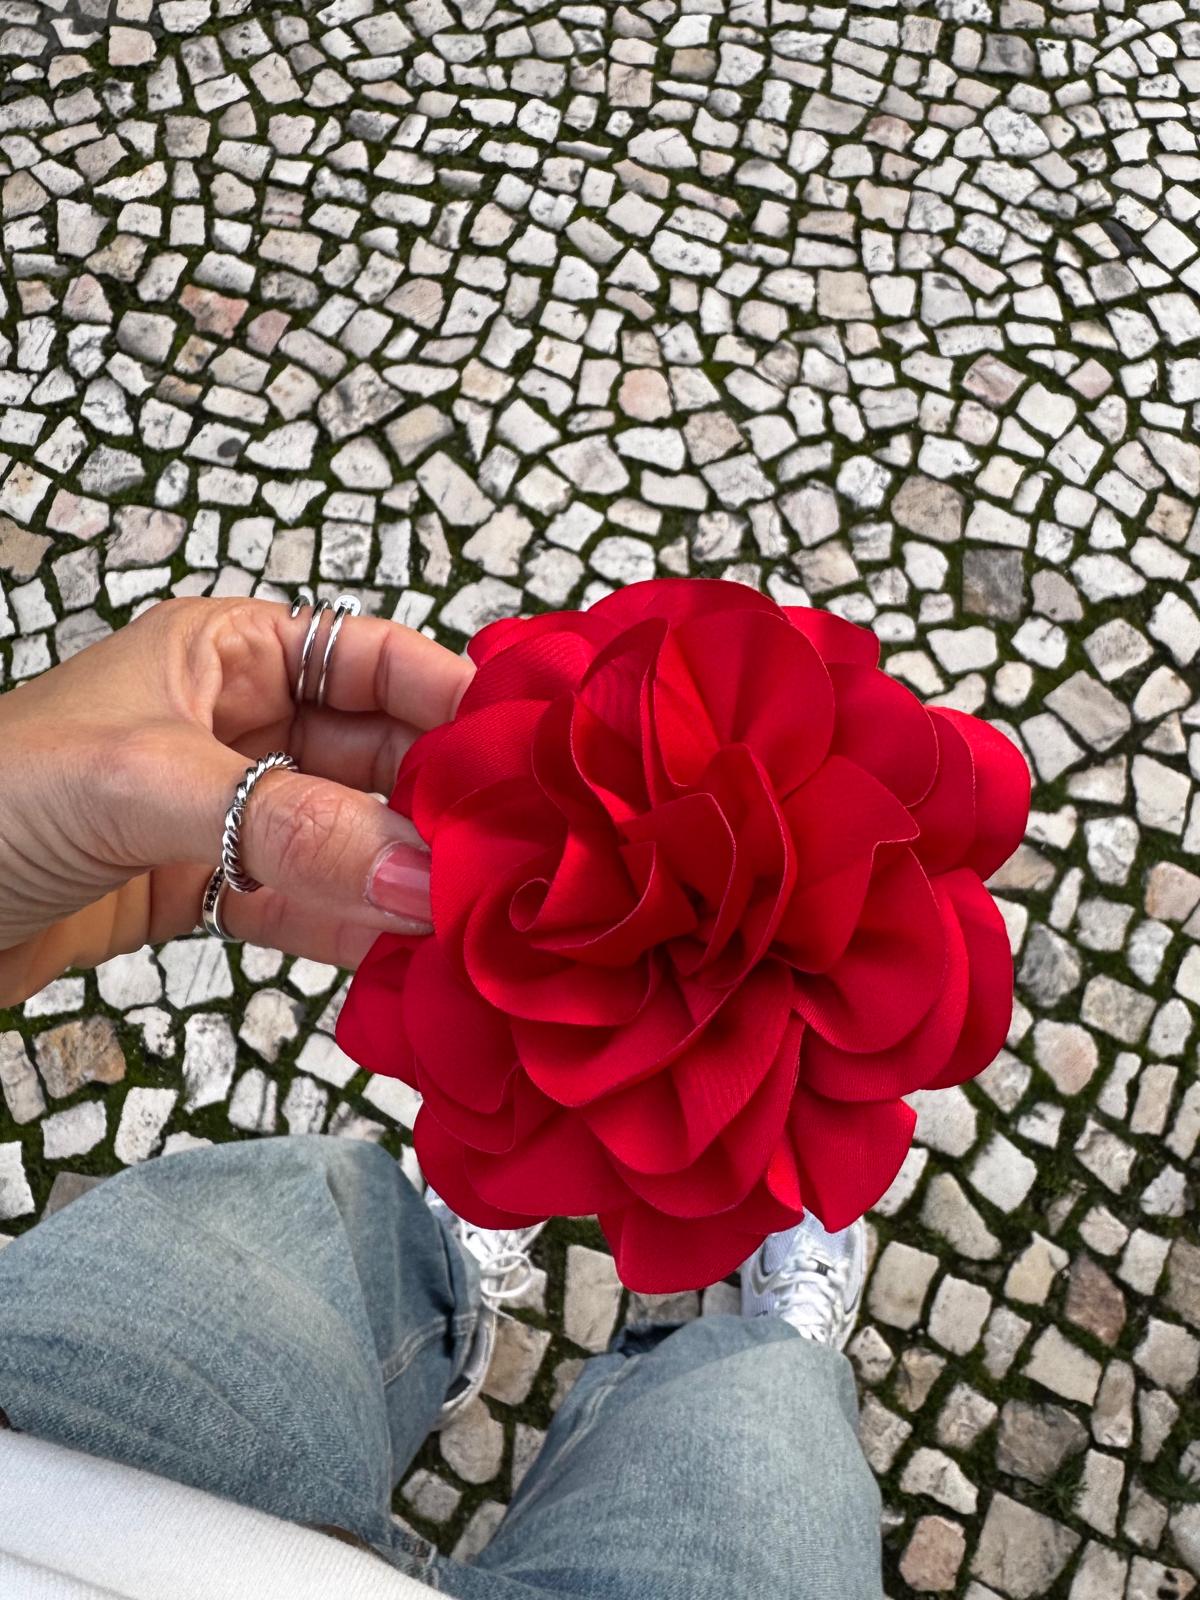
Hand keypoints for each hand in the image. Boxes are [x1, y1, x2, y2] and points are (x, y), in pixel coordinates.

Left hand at [0, 596, 472, 1005]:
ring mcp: (223, 812)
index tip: (530, 751)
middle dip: (440, 802)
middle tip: (519, 855)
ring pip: (348, 837)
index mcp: (225, 650)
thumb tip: (422, 876)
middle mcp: (235, 723)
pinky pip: (303, 905)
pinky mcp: (203, 892)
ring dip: (405, 876)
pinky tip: (406, 960)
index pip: (372, 656)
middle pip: (375, 755)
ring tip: (478, 917)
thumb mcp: (146, 782)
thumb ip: (291, 823)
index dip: (453, 695)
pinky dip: (353, 933)